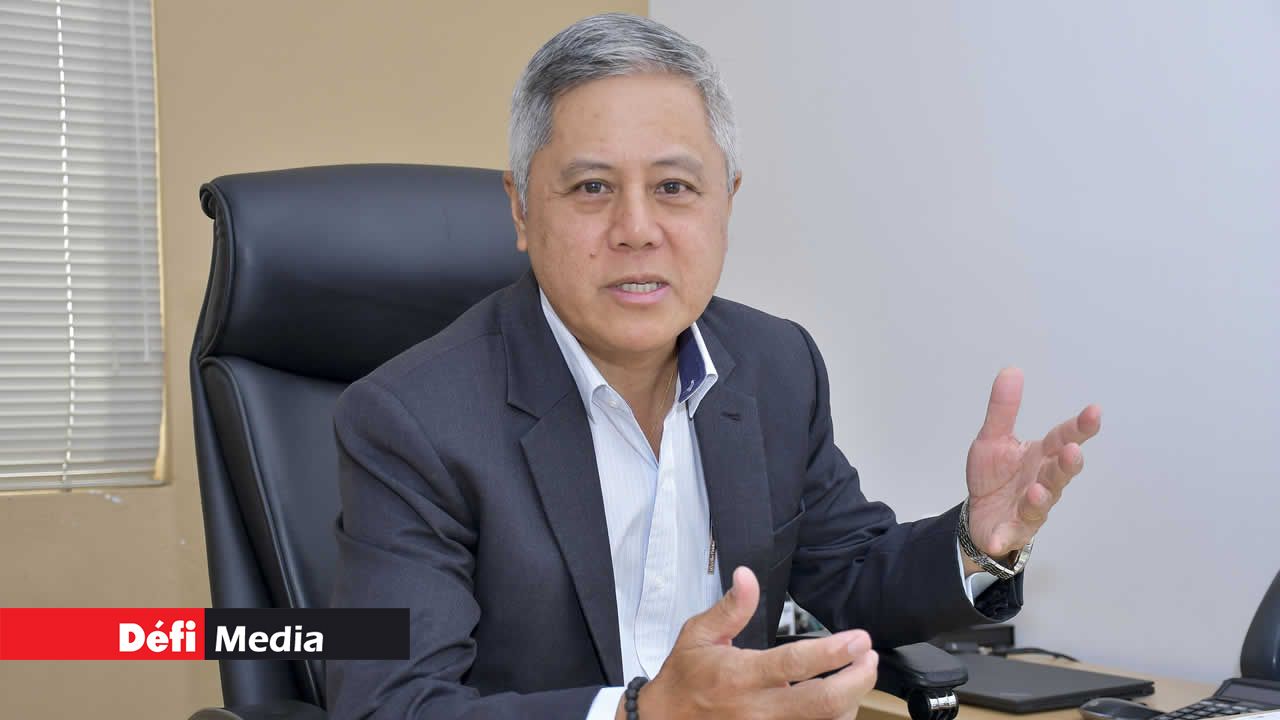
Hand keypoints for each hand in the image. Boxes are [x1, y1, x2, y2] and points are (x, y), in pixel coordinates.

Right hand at [622, 567, 878, 719]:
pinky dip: (833, 718)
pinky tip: (840, 702)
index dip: (833, 652)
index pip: (796, 664)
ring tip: (858, 674)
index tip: (860, 638)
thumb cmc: (684, 678)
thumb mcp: (698, 635)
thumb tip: (747, 575)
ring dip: (851, 700)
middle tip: (869, 657)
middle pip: (823, 702)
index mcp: (741, 676)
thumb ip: (729, 608)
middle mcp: (758, 709)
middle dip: (857, 679)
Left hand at [965, 367, 1101, 558]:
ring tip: (1038, 489)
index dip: (1079, 428)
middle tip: (1071, 451)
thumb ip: (1004, 409)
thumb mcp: (993, 439)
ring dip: (1041, 497)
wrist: (979, 515)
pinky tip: (997, 538)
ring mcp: (1031, 508)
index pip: (1062, 438)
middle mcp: (1042, 482)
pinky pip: (1010, 534)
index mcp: (1040, 457)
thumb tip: (1012, 370)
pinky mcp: (1013, 531)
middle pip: (1058, 473)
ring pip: (1041, 503)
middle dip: (1066, 464)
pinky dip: (1005, 536)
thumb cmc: (995, 476)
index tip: (1094, 412)